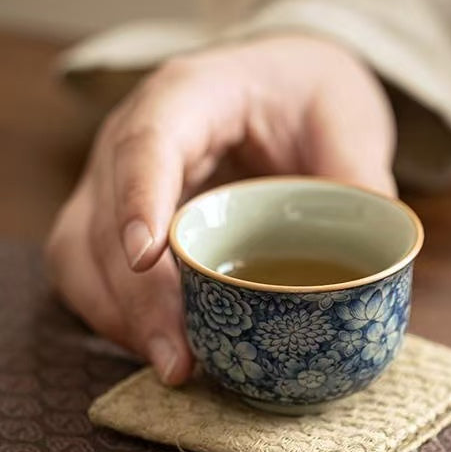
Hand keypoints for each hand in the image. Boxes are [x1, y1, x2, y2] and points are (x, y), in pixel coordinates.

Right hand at [45, 33, 395, 384]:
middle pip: (103, 215)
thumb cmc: (308, 90)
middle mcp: (135, 133)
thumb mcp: (347, 114)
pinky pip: (93, 270)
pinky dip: (121, 316)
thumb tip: (370, 266)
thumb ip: (358, 177)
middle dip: (135, 296)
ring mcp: (119, 178)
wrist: (284, 83)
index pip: (147, 140)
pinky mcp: (120, 216)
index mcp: (191, 92)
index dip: (140, 199)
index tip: (150, 259)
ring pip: (81, 252)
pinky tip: (164, 347)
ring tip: (175, 368)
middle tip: (179, 360)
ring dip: (119, 317)